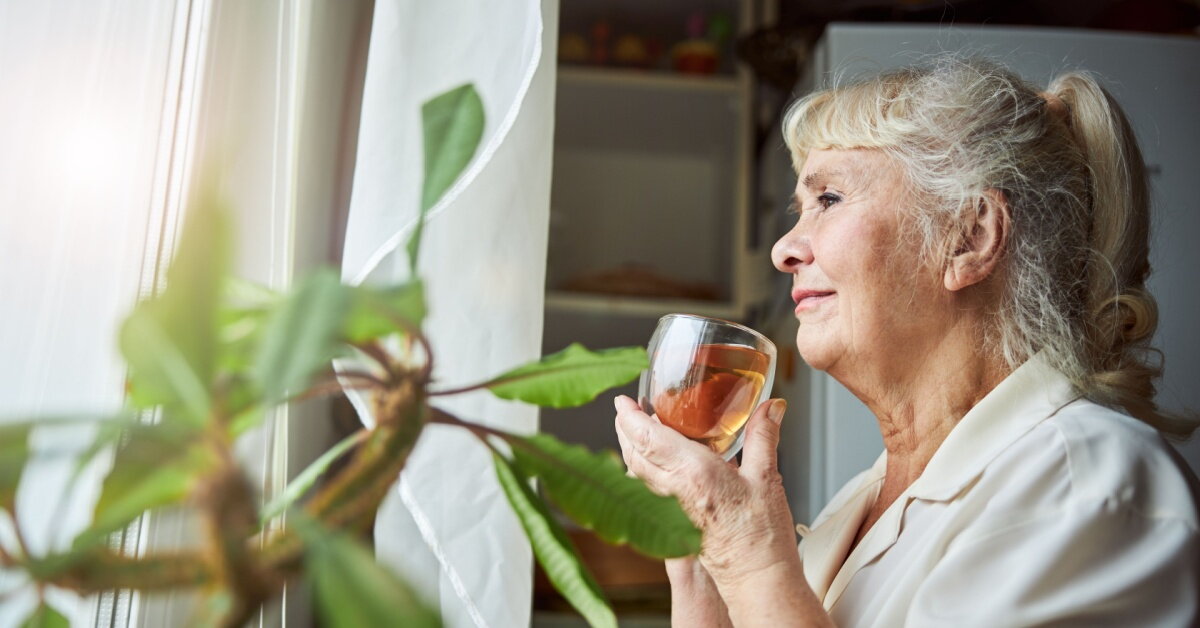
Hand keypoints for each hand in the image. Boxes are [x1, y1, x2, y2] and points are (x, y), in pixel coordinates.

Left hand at [613, 395, 798, 587]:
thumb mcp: (767, 478)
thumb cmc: (761, 536)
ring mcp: (672, 507)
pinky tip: (659, 463)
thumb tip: (770, 406)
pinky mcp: (677, 520)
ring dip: (632, 449)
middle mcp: (675, 490)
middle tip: (625, 410)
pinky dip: (645, 468)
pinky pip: (650, 488)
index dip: (629, 417)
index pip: (648, 438)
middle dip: (624, 429)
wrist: (756, 579)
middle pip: (634, 454)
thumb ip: (764, 436)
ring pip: (638, 472)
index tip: (622, 400)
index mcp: (693, 473)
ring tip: (638, 430)